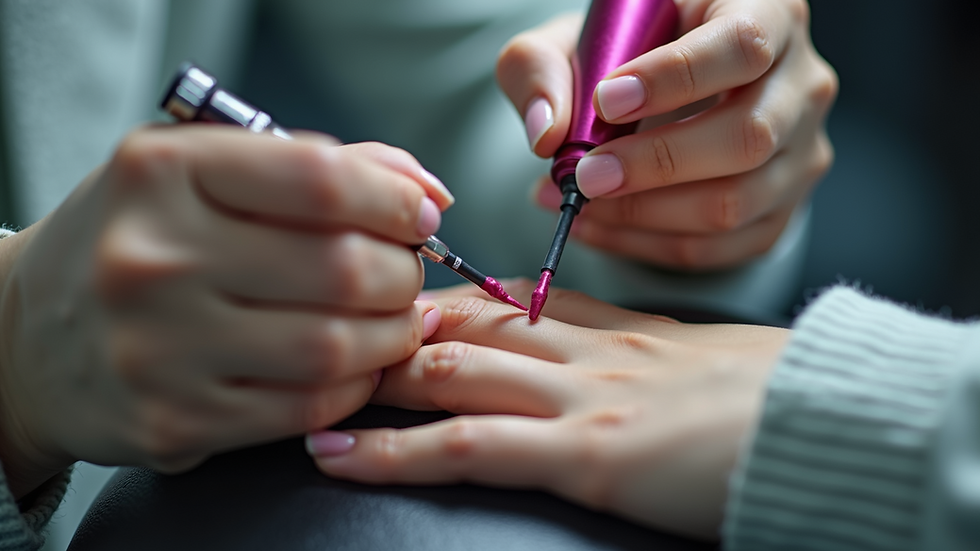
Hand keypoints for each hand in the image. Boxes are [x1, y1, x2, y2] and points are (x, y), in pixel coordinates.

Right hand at [0, 126, 447, 497]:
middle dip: (403, 272)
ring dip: (391, 335)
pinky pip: (306, 408)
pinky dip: (353, 385)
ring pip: (333, 347)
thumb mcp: (202, 173)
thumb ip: (317, 166)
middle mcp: (153, 258)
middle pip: (340, 266)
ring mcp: (158, 348)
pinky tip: (351, 364)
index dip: (394, 199)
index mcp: (163, 173)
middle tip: (405, 273)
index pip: (319, 178)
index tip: (420, 214)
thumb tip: (426, 191)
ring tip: (392, 319)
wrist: (30, 339)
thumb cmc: (141, 241)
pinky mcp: (172, 420)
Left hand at [306, 281, 788, 538]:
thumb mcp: (695, 358)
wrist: (828, 424)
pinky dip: (394, 452)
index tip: (389, 305)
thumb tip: (585, 347)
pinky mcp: (588, 453)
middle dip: (389, 330)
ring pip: (451, 369)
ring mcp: (580, 396)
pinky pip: (469, 447)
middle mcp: (584, 349)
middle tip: (325, 333)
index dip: (439, 299)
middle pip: (464, 322)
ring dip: (373, 378)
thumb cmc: (770, 399)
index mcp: (614, 327)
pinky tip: (337, 455)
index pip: (507, 296)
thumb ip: (634, 349)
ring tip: (307, 387)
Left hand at [498, 0, 836, 269]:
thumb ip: (541, 67)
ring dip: (644, 213)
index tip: (606, 101)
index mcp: (766, 10)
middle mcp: (801, 82)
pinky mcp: (780, 208)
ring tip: (578, 202)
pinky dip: (648, 245)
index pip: (742, 45)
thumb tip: (548, 132)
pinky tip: (599, 226)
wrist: (658, 95)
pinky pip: (720, 247)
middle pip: (749, 135)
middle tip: (585, 175)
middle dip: (655, 164)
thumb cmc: (622, 56)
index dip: (674, 78)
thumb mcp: (576, 39)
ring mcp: (801, 152)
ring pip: (737, 202)